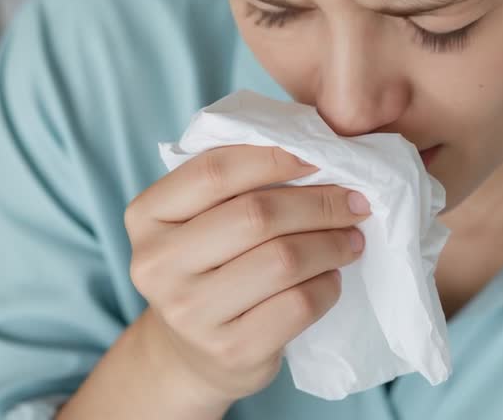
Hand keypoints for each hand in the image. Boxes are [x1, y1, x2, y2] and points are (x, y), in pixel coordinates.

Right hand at [124, 145, 370, 403]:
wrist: (192, 355)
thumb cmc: (209, 267)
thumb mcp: (200, 220)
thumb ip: (236, 182)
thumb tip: (314, 146)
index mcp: (147, 216)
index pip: (215, 171)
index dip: (274, 157)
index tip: (321, 156)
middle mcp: (157, 265)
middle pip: (255, 215)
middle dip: (318, 203)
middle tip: (355, 201)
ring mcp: (190, 313)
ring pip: (282, 260)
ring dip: (331, 243)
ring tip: (352, 237)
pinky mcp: (229, 351)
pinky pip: (297, 305)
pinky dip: (327, 285)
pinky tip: (332, 277)